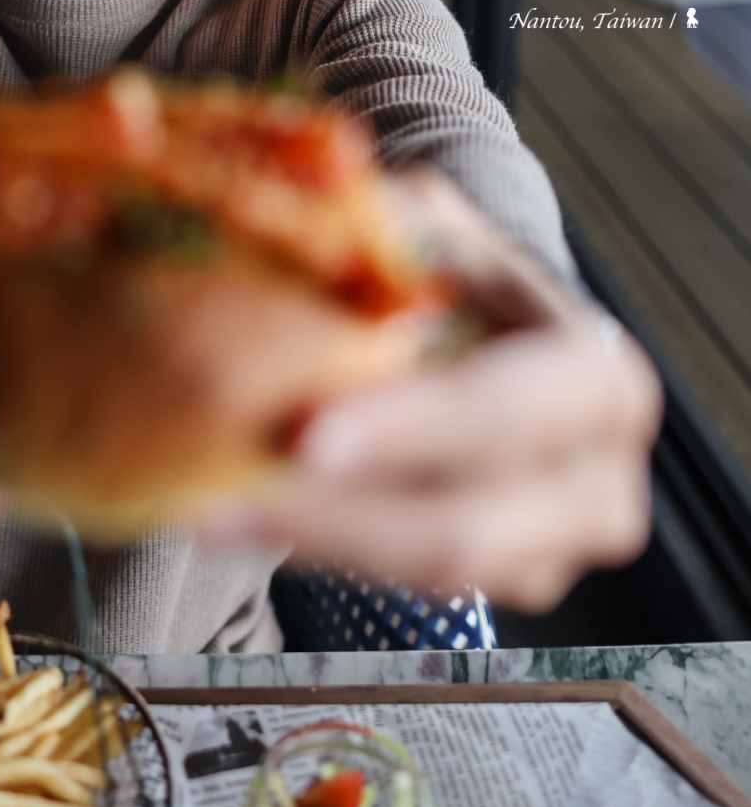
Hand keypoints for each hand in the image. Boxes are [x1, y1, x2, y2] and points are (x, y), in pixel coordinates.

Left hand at [199, 169, 661, 612]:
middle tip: (226, 496)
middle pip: (465, 529)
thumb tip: (335, 219)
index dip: (412, 428)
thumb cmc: (468, 277)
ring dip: (310, 543)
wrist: (501, 337)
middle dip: (339, 517)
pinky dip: (315, 550)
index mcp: (598, 379)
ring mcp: (552, 553)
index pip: (506, 413)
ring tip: (207, 508)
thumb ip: (399, 226)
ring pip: (424, 576)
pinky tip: (234, 513)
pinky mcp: (498, 587)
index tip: (308, 437)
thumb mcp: (446, 232)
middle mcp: (597, 484)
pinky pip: (398, 586)